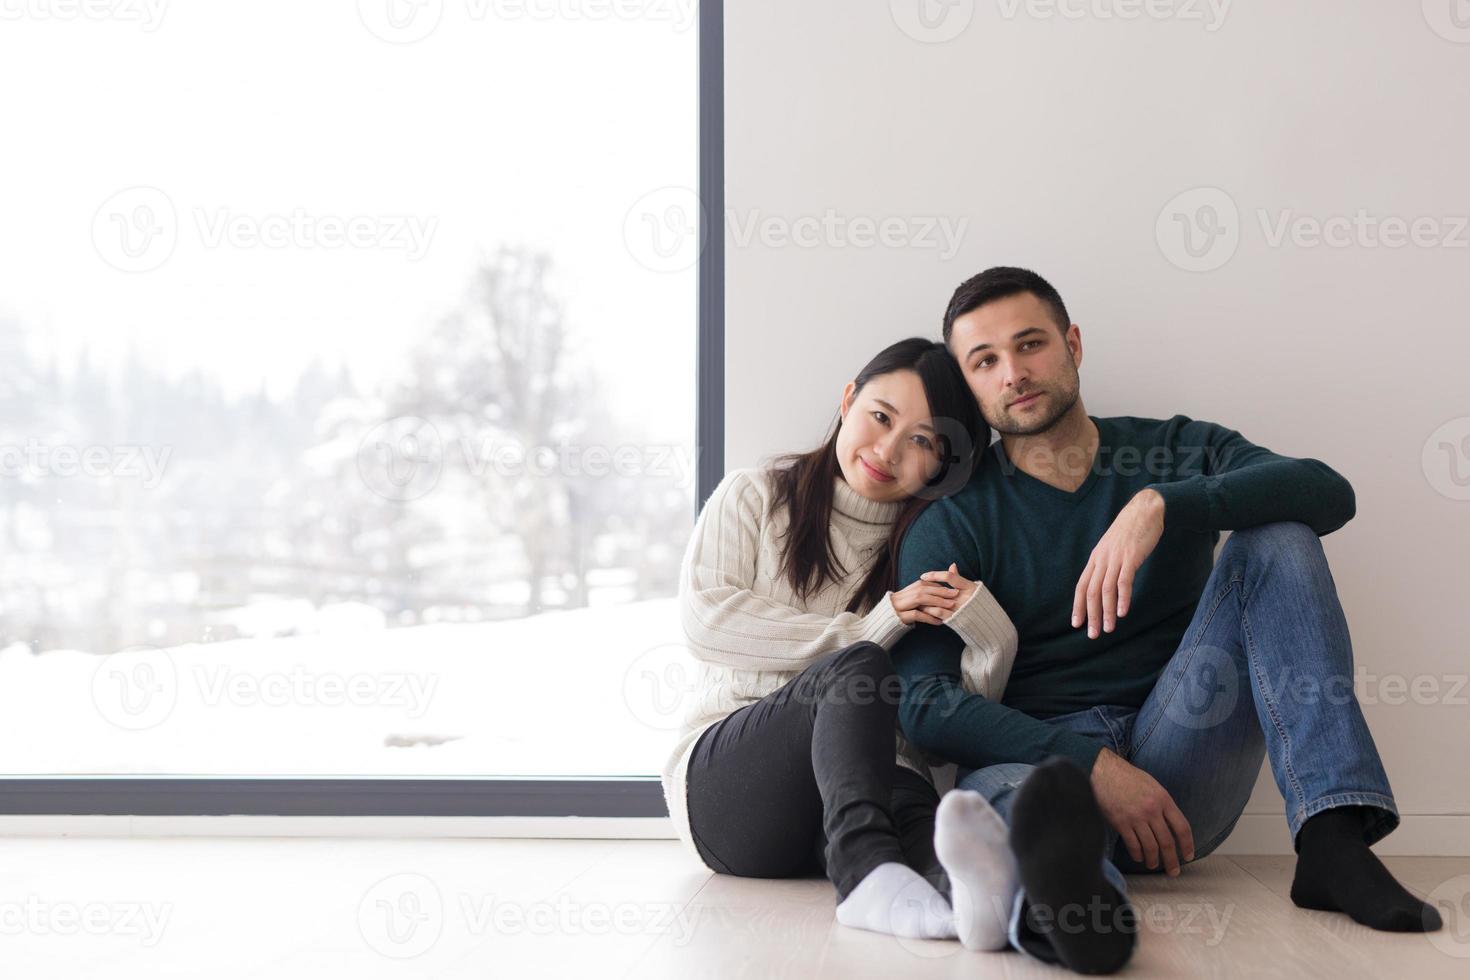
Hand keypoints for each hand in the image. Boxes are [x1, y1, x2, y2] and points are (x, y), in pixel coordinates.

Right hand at [890, 574, 965, 625]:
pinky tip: (939, 621)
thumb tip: (934, 593)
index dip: (936, 585)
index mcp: (903, 592)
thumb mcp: (907, 606)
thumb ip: (918, 599)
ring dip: (936, 601)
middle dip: (940, 591)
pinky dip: (929, 617)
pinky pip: (916, 615)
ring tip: (950, 605)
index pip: (922, 583)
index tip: (950, 587)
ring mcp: (898, 607)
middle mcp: (900, 597)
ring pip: (919, 599)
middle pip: (922, 589)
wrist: (880, 628)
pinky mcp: (899, 618)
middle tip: (955, 594)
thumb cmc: (897, 618)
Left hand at [919, 563, 977, 617]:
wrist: (989, 623)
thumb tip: (952, 565)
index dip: (935, 575)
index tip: (923, 576)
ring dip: (927, 602)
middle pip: (941, 591)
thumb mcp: (972, 588)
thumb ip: (959, 578)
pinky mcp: (957, 620)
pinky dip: (931, 612)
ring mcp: (961, 609)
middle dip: (927, 589)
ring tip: (918, 600)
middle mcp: (966, 598)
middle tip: (917, 588)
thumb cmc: (979, 603)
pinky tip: (924, 611)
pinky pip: (940, 615)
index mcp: (970, 587)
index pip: (949, 577)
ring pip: (938, 603)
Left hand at [1072, 488, 1163, 638]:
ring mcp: (1115, 558)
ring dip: (1106, 612)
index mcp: (1096, 558)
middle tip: (1093, 634)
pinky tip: (1121, 612)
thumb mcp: (1113, 548)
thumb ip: (1108, 564)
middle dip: (1091, 615)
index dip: (1078, 606)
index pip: (1082, 586)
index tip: (1077, 624)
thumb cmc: (1131, 531)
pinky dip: (1122, 598)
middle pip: (1091, 592)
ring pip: (1106, 590)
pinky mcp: (1131, 557)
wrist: (1145, 510)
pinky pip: (1123, 581)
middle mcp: (1102, 560)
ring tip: (1109, 629)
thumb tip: (1105, 583)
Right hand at [1090, 747, 1194, 875]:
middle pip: (1167, 842)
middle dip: (1171, 860)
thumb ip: (1162, 804)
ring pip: (1150, 847)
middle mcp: (1152, 810)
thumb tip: (1170, 824)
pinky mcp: (1120, 822)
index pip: (1182, 827)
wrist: (1103, 771)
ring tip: (1153, 865)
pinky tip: (1138, 857)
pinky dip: (1137, 854)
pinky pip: (1133, 844)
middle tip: (1174, 871)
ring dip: (1153, 860)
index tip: (1188, 856)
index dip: (1187, 845)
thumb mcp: (1152, 785)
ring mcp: (1136, 817)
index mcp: (1163, 799)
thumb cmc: (1128, 777)